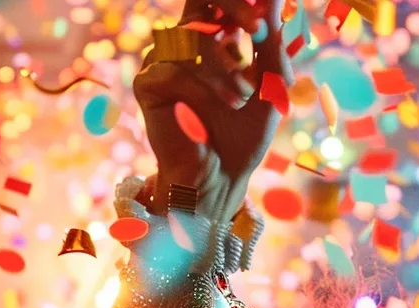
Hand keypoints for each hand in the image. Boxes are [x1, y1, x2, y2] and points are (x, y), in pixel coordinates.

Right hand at [134, 0, 290, 223]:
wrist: (222, 179)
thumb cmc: (245, 134)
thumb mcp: (269, 85)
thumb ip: (270, 43)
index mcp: (214, 41)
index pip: (218, 2)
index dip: (241, 3)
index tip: (267, 20)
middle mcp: (185, 46)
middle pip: (199, 2)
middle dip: (235, 9)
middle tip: (261, 29)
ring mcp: (163, 62)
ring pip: (191, 39)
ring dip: (225, 67)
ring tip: (241, 97)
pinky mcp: (147, 84)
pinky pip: (174, 70)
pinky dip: (203, 89)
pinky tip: (221, 107)